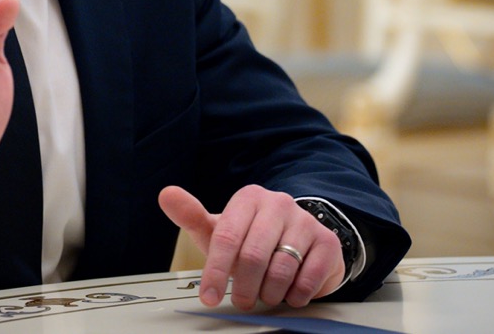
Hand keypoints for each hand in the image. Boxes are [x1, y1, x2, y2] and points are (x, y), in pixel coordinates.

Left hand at [158, 185, 344, 309]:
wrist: (300, 240)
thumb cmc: (252, 237)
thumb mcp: (220, 229)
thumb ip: (192, 216)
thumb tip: (166, 194)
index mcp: (249, 198)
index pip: (227, 237)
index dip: (215, 272)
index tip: (209, 297)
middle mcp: (279, 203)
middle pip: (253, 256)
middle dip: (244, 287)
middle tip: (242, 300)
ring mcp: (305, 221)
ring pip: (281, 269)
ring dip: (268, 293)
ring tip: (265, 295)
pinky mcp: (327, 242)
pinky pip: (307, 278)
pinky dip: (294, 294)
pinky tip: (289, 292)